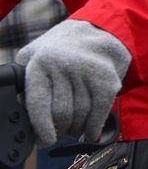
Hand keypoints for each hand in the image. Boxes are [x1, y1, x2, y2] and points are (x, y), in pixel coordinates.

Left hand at [16, 20, 131, 145]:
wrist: (99, 28)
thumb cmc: (61, 48)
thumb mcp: (34, 55)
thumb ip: (24, 81)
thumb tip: (18, 113)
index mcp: (40, 63)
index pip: (39, 104)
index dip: (41, 128)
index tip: (44, 140)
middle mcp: (64, 65)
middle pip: (62, 113)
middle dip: (60, 130)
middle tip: (59, 134)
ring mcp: (88, 71)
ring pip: (81, 114)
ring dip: (77, 129)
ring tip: (73, 130)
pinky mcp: (107, 77)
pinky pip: (100, 110)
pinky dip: (95, 125)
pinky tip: (90, 130)